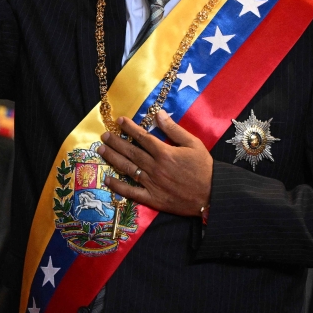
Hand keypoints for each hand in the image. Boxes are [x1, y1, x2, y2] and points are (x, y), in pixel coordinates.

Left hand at [97, 110, 212, 216]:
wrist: (212, 194)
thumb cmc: (204, 168)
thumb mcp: (193, 144)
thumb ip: (174, 129)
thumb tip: (159, 114)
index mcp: (164, 152)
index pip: (142, 137)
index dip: (129, 128)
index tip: (119, 121)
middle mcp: (155, 167)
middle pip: (131, 152)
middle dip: (115, 142)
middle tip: (103, 135)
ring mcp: (152, 183)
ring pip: (128, 168)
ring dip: (113, 158)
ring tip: (101, 150)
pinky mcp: (152, 198)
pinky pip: (131, 192)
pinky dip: (118, 186)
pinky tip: (107, 179)